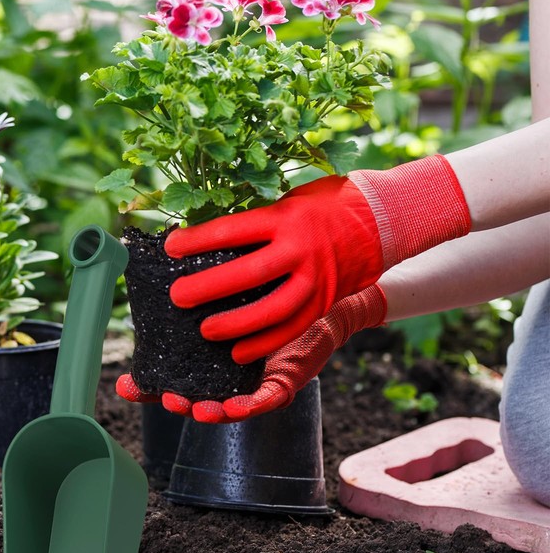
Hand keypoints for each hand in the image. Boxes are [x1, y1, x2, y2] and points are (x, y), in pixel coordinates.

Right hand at [117, 284, 386, 422]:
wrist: (330, 277)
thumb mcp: (237, 273)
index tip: (125, 383)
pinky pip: (264, 399)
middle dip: (170, 398)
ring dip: (202, 407)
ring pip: (225, 403)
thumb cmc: (278, 273)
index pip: (175, 370)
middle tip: (151, 391)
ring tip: (181, 401)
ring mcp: (259, 378)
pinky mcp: (286, 381)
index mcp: (215, 346)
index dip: (148, 382)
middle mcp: (234, 368)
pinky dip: (245, 405)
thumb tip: (168, 246)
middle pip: (195, 392)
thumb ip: (206, 271)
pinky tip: (227, 403)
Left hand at [165, 156, 469, 362]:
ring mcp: (316, 279)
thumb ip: (255, 221)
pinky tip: (238, 353)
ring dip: (235, 324)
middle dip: (208, 288)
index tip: (170, 248)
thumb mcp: (289, 200)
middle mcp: (300, 249)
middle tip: (178, 297)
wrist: (383, 220)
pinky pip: (293, 328)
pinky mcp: (325, 301)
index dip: (197, 241)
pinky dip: (265, 343)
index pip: (231, 230)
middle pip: (247, 273)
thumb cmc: (326, 204)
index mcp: (285, 216)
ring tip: (204, 331)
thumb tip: (209, 235)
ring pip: (271, 310)